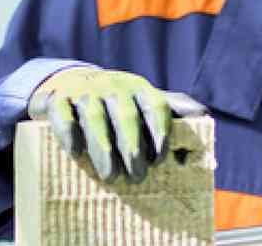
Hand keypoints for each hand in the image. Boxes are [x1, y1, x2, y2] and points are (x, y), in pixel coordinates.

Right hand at [27, 67, 208, 182]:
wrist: (70, 83)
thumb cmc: (117, 101)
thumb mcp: (144, 100)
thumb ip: (174, 108)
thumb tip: (205, 115)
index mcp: (139, 88)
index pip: (156, 106)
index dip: (160, 132)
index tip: (160, 160)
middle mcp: (114, 86)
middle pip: (126, 116)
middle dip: (133, 148)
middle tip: (137, 176)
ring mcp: (85, 91)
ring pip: (95, 118)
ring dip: (104, 148)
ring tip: (111, 176)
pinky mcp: (57, 98)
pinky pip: (63, 114)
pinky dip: (69, 133)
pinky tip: (76, 153)